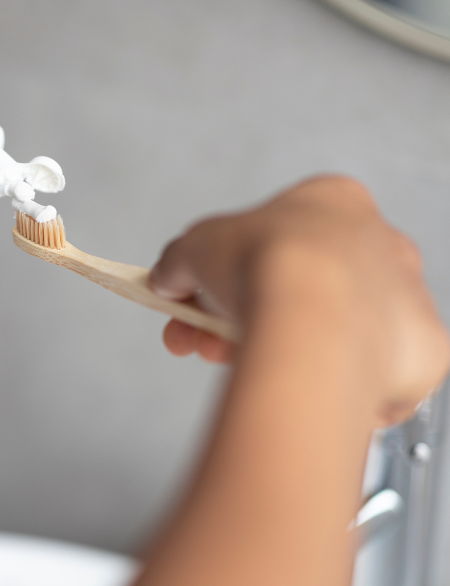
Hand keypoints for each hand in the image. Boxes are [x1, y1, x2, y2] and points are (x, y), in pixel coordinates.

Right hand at [150, 175, 448, 424]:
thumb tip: (168, 278)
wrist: (313, 320)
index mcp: (334, 202)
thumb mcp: (192, 247)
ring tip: (225, 362)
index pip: (270, 238)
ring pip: (324, 331)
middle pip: (294, 286)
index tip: (193, 297)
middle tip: (198, 339)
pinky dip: (324, 381)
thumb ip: (179, 261)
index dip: (221, 270)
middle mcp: (379, 245)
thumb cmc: (267, 266)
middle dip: (236, 317)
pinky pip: (364, 372)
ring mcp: (403, 300)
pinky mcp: (417, 355)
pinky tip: (290, 383)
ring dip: (266, 347)